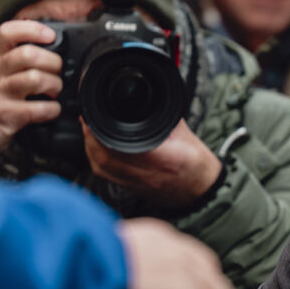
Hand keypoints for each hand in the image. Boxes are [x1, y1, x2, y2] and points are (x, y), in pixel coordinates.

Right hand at [0, 19, 62, 162]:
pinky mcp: (6, 115)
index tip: (50, 36)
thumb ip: (15, 61)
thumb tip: (50, 50)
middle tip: (57, 72)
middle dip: (53, 62)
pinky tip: (51, 110)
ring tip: (54, 92)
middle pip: (28, 54)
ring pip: (35, 78)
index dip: (32, 29)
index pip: (8, 32)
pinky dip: (52, 109)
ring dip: (55, 85)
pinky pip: (38, 108)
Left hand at [84, 119, 222, 210]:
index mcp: (163, 159)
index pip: (122, 144)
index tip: (93, 115)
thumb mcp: (184, 133)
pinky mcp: (132, 188)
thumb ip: (164, 116)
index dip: (101, 130)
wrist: (202, 191)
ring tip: (89, 130)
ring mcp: (137, 184)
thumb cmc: (198, 166)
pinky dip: (96, 159)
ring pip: (102, 167)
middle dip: (90, 137)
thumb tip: (149, 97)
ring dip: (90, 148)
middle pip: (104, 158)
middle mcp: (146, 174)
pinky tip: (96, 149)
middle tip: (86, 119)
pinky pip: (106, 175)